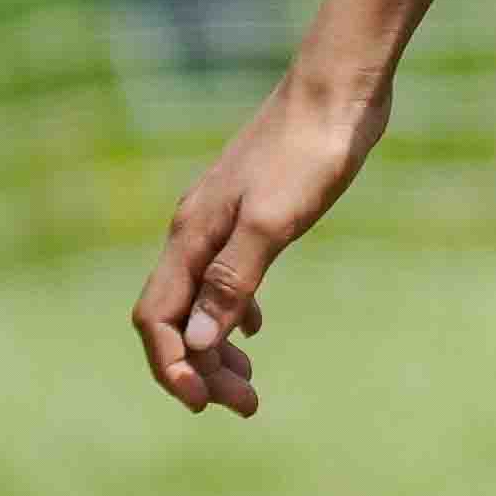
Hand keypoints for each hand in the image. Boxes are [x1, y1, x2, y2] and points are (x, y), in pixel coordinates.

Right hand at [135, 64, 389, 417]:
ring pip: (200, 298)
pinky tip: (256, 328)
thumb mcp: (274, 222)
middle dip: (200, 368)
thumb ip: (233, 280)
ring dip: (217, 346)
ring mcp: (222, 220)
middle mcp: (196, 231)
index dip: (173, 367)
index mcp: (192, 237)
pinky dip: (234, 312)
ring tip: (248, 383)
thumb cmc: (310, 151)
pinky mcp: (252, 211)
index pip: (157, 318)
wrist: (338, 89)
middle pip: (177, 316)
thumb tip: (196, 340)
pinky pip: (226, 276)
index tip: (206, 405)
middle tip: (246, 406)